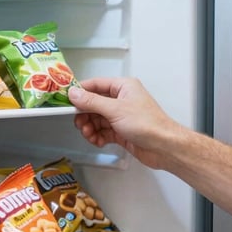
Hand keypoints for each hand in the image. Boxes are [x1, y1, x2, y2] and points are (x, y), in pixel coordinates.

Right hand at [68, 77, 182, 169]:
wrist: (164, 147)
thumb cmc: (148, 124)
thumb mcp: (115, 109)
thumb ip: (92, 101)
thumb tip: (74, 93)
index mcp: (123, 87)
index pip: (95, 85)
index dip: (80, 92)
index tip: (67, 101)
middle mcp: (122, 100)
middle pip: (93, 104)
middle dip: (84, 115)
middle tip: (80, 123)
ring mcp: (121, 116)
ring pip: (97, 120)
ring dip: (90, 128)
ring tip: (89, 135)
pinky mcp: (121, 131)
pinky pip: (103, 132)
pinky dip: (97, 137)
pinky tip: (98, 141)